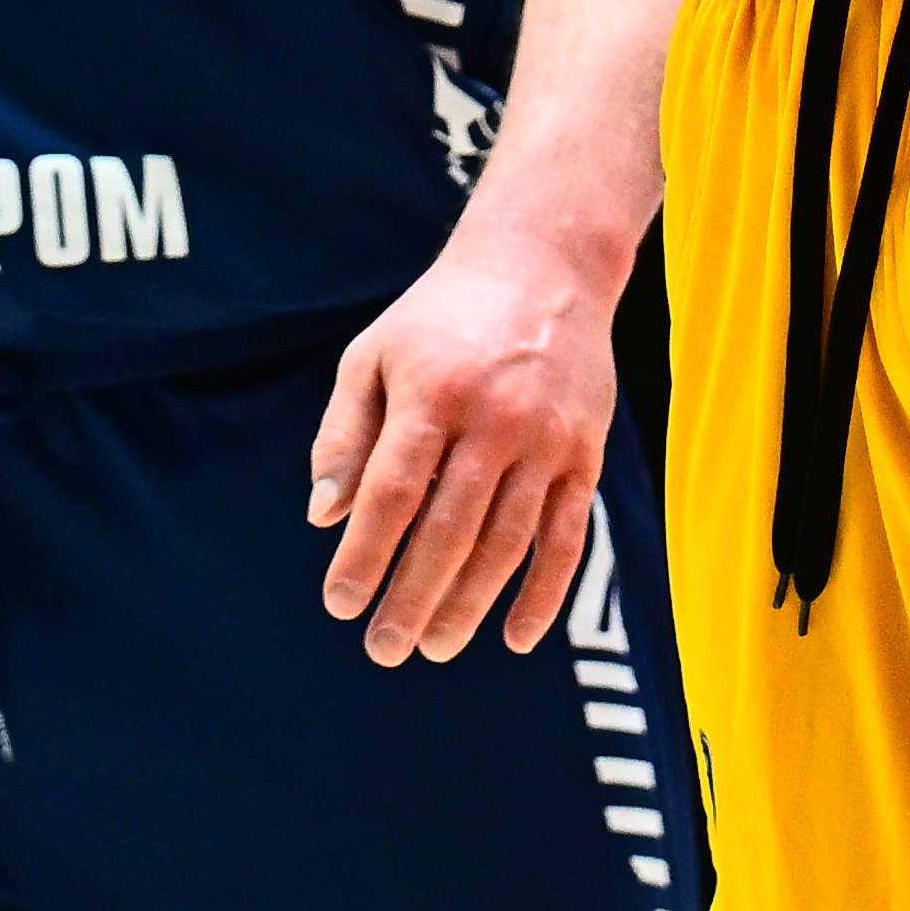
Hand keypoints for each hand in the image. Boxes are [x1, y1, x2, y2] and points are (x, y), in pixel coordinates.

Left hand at [308, 207, 619, 665]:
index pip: (392, 493)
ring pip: (506, 543)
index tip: (340, 604)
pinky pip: (568, 537)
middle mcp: (494, 419)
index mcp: (433, 392)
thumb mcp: (376, 355)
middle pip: (448, 530)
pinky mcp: (586, 452)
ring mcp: (547, 439)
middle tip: (384, 648)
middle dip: (412, 598)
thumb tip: (323, 515)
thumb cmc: (441, 316)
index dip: (365, 555)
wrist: (545, 263)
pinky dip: (544, 593)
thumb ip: (344, 434)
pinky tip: (516, 636)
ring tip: (435, 647)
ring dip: (469, 605)